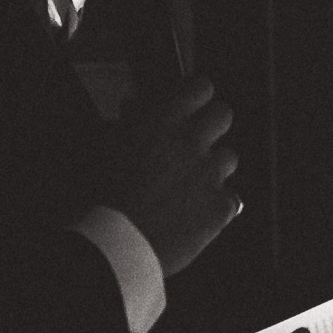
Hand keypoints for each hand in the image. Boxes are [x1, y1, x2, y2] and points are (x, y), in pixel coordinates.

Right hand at [109, 78, 239, 276]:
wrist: (113, 245)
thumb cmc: (100, 195)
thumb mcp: (104, 147)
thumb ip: (127, 122)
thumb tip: (136, 107)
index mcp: (163, 121)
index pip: (200, 87)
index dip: (196, 95)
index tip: (190, 104)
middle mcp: (192, 142)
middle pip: (223, 115)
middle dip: (210, 124)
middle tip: (193, 140)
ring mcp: (209, 176)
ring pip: (229, 157)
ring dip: (213, 165)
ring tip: (191, 182)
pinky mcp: (220, 208)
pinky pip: (232, 199)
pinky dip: (218, 204)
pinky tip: (198, 212)